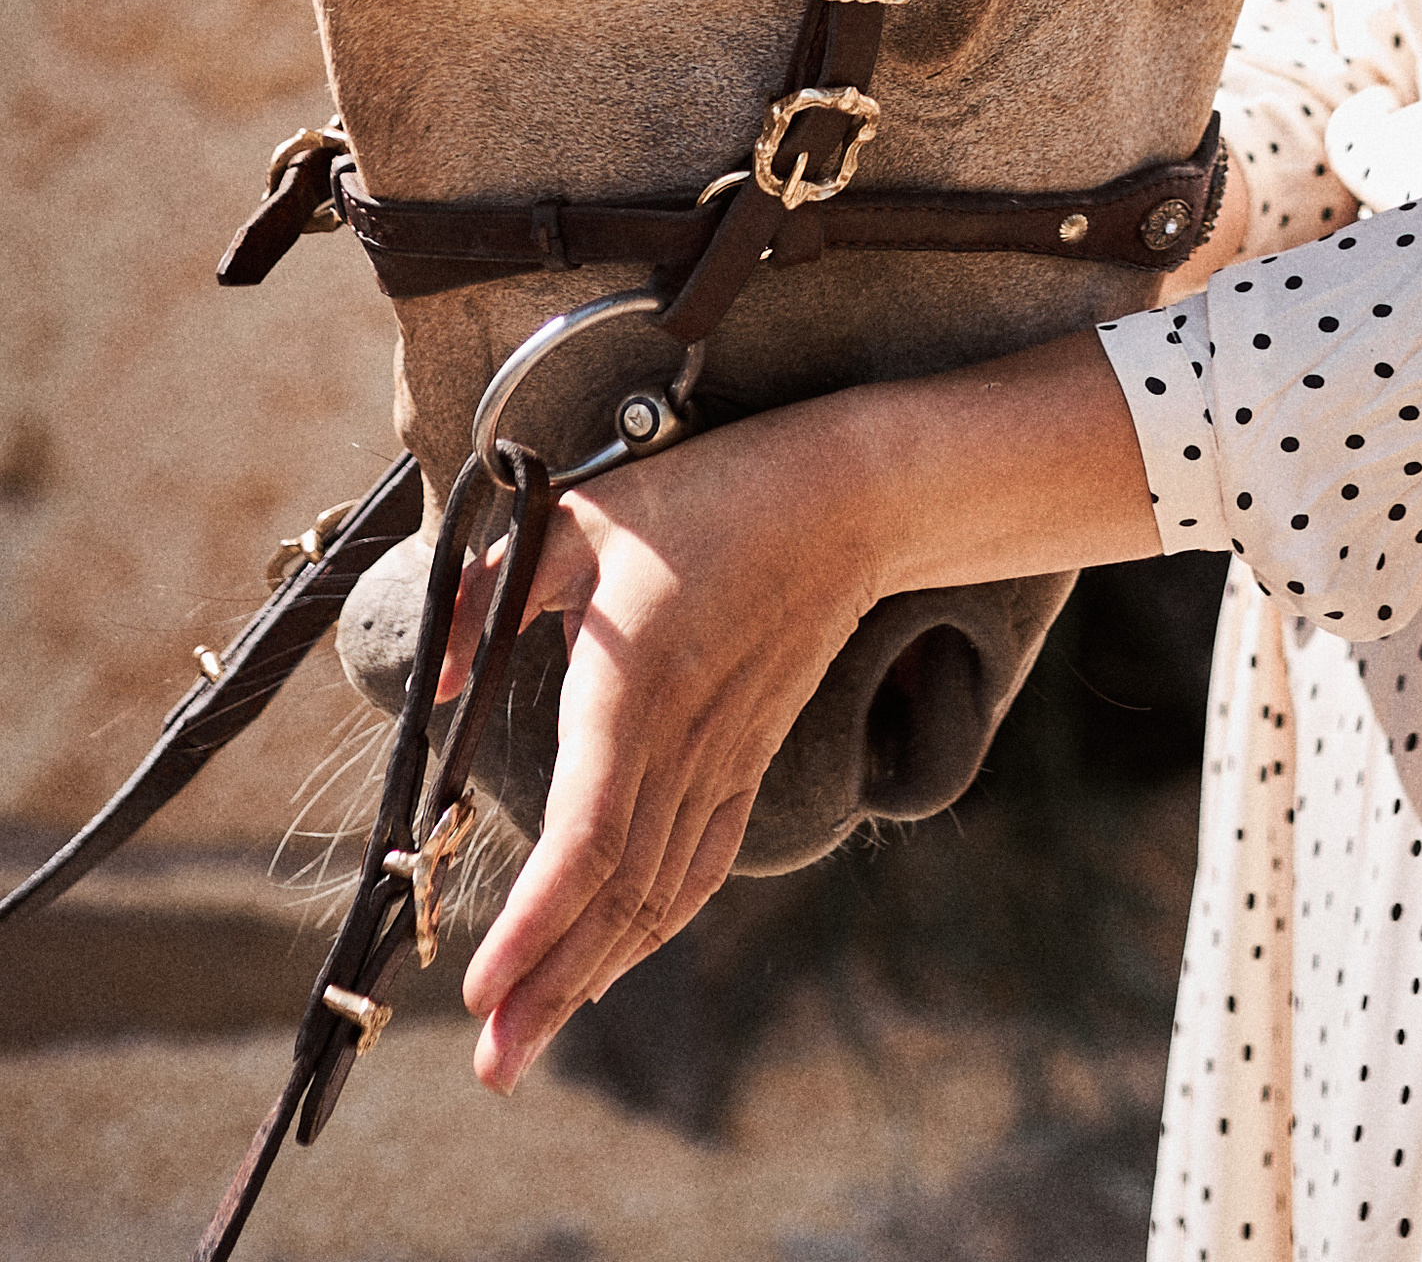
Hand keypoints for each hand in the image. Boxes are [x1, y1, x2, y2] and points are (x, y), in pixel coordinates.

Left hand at [449, 385, 875, 1090]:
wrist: (846, 502)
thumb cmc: (706, 497)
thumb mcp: (582, 516)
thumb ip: (495, 592)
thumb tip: (430, 680)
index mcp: (636, 688)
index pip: (589, 837)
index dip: (536, 923)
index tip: (481, 989)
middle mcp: (683, 743)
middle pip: (616, 895)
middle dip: (550, 988)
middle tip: (492, 1069)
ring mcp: (724, 759)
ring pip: (656, 895)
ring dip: (593, 975)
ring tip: (530, 1042)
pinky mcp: (747, 759)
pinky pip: (699, 866)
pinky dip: (653, 928)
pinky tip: (612, 965)